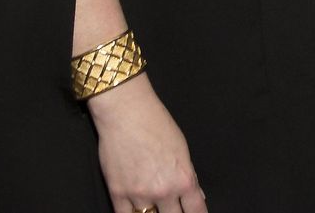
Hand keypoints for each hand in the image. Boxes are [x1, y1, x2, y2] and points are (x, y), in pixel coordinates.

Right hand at [87, 73, 208, 212]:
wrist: (126, 111)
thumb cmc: (156, 122)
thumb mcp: (182, 147)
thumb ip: (187, 174)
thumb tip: (195, 195)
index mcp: (183, 178)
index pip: (196, 210)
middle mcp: (163, 191)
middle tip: (172, 209)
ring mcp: (139, 195)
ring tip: (155, 209)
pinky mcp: (118, 194)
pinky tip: (136, 211)